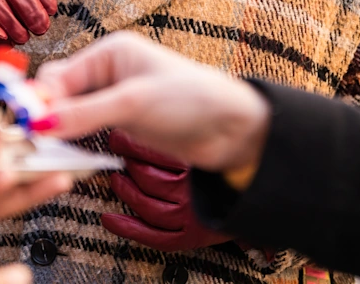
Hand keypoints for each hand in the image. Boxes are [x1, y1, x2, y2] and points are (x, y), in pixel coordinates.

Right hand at [34, 32, 270, 173]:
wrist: (232, 128)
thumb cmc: (191, 99)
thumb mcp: (133, 103)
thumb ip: (85, 113)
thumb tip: (39, 123)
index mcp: (109, 52)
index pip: (58, 74)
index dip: (39, 100)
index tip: (22, 127)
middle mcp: (107, 71)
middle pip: (59, 93)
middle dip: (45, 117)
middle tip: (30, 145)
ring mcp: (113, 97)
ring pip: (69, 113)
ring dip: (58, 132)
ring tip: (45, 154)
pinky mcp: (121, 121)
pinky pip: (85, 129)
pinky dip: (74, 142)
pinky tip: (68, 156)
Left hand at [102, 131, 231, 251]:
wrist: (251, 194)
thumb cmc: (223, 167)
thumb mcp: (201, 143)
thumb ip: (178, 136)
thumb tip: (139, 122)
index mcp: (197, 165)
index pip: (158, 154)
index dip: (131, 145)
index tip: (118, 136)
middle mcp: (194, 192)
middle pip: (149, 179)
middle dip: (127, 165)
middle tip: (116, 154)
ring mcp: (191, 216)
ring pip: (148, 206)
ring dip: (126, 192)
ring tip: (116, 179)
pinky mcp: (190, 237)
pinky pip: (154, 236)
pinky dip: (128, 228)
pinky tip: (109, 220)